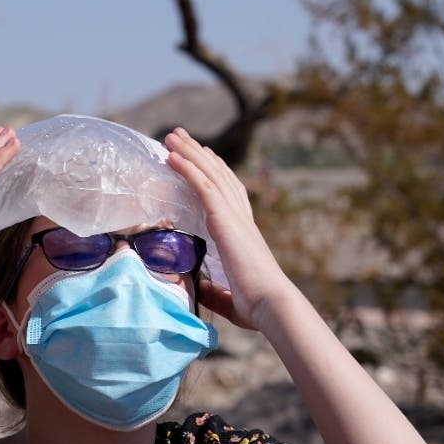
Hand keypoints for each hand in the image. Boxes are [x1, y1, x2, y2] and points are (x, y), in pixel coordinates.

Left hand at [164, 128, 292, 330]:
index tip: (204, 157)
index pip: (229, 195)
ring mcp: (235, 217)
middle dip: (199, 154)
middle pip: (218, 176)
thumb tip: (199, 289)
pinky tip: (173, 154)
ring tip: (171, 135)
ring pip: (209, 174)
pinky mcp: (226, 220)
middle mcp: (242, 218)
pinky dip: (188, 167)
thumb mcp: (230, 298)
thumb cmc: (258, 307)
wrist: (272, 304)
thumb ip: (214, 290)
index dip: (216, 173)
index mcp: (243, 233)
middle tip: (181, 136)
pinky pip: (203, 186)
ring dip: (189, 152)